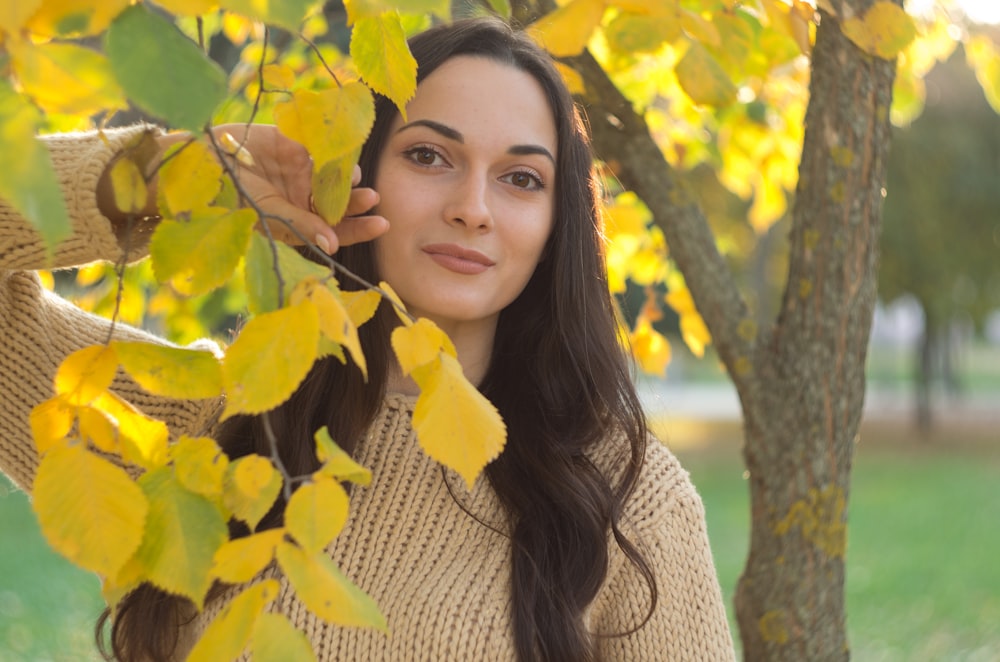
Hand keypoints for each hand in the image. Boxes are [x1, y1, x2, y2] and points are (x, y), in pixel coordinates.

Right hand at [207, 123, 387, 254]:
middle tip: (373, 199)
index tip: (381, 224)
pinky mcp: (295, 145)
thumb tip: (334, 246)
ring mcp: (300, 172)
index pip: (336, 230)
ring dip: (347, 179)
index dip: (359, 228)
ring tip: (355, 178)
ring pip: (334, 177)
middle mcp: (304, 199)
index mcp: (298, 222)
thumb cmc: (229, 196)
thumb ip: (300, 225)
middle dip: (357, 203)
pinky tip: (342, 155)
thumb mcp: (266, 213)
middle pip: (340, 204)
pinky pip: (321, 148)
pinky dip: (334, 152)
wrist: (200, 162)